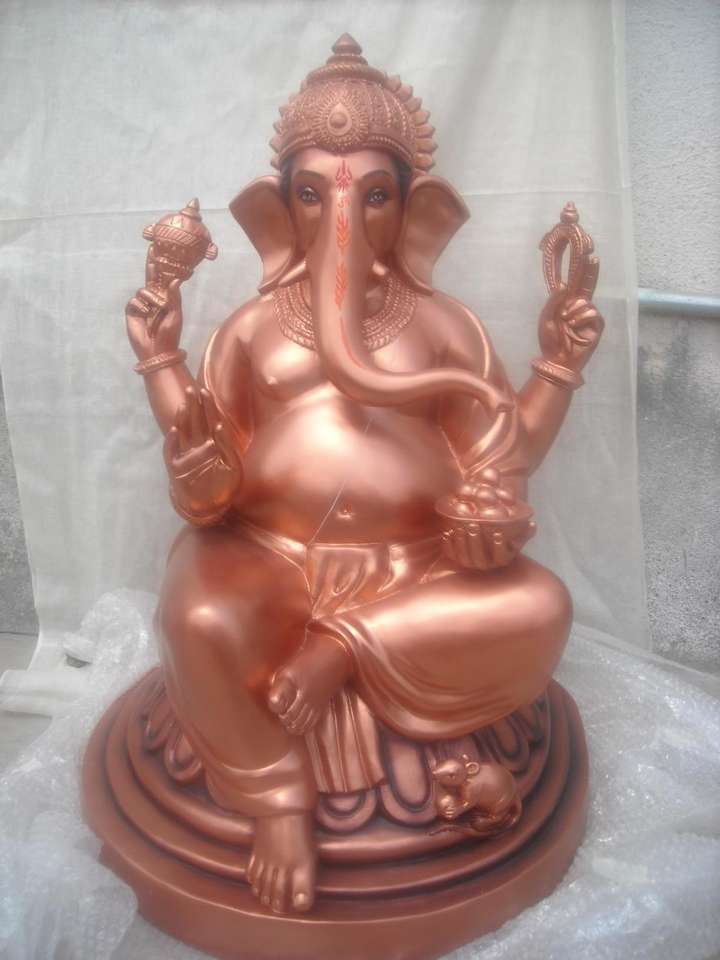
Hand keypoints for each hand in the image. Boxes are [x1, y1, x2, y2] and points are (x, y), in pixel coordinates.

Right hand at [126, 260, 182, 360]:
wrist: (157, 350)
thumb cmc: (170, 334)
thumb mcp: (175, 314)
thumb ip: (174, 297)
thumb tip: (175, 279)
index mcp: (165, 299)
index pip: (163, 279)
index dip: (162, 266)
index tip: (163, 251)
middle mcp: (153, 299)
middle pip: (150, 277)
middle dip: (151, 263)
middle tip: (152, 249)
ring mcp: (141, 304)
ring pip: (143, 290)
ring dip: (152, 298)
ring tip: (157, 311)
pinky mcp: (132, 311)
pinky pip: (134, 301)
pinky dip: (141, 307)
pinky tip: (145, 315)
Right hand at [164, 386, 242, 520]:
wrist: (212, 508)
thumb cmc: (224, 486)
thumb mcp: (233, 466)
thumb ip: (227, 446)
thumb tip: (219, 427)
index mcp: (213, 444)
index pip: (210, 421)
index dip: (207, 406)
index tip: (205, 390)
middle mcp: (197, 447)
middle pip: (194, 422)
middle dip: (193, 406)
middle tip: (190, 389)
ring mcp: (186, 456)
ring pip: (182, 433)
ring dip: (182, 419)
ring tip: (183, 406)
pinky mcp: (176, 468)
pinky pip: (171, 452)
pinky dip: (172, 442)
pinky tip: (174, 430)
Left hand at [437, 468, 535, 571]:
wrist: (483, 524)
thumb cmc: (497, 514)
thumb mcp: (506, 507)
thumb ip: (507, 498)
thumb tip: (513, 499)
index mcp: (504, 556)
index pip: (502, 556)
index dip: (500, 546)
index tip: (497, 532)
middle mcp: (488, 563)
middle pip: (481, 557)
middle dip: (476, 540)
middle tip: (473, 524)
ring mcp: (471, 563)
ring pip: (466, 557)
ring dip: (462, 541)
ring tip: (460, 525)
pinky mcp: (457, 559)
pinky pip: (452, 553)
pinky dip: (449, 542)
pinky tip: (447, 530)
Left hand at [538, 259, 603, 372]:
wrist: (557, 359)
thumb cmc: (549, 340)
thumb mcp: (546, 318)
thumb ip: (554, 301)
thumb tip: (565, 285)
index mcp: (566, 304)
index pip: (575, 283)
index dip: (580, 270)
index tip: (585, 254)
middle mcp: (579, 307)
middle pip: (588, 285)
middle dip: (590, 271)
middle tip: (592, 257)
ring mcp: (588, 316)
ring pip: (586, 301)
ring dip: (574, 310)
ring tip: (566, 322)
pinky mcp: (596, 326)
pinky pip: (592, 313)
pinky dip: (582, 318)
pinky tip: (574, 326)